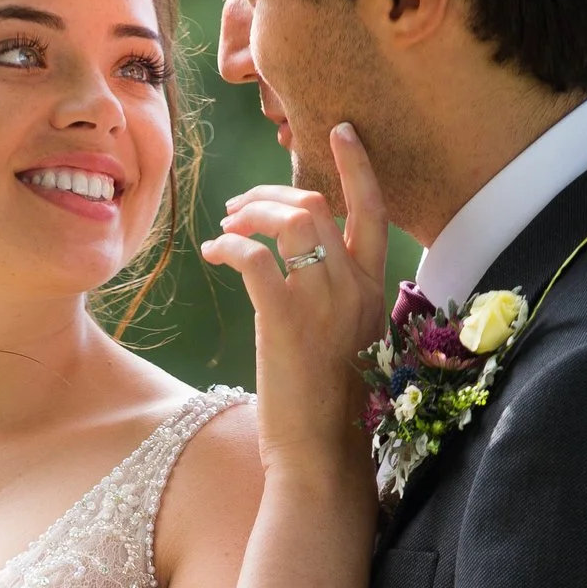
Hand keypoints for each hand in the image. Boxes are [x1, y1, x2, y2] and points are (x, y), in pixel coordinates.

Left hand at [202, 123, 387, 477]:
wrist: (323, 456)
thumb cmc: (332, 410)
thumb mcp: (349, 343)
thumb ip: (339, 302)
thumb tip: (304, 273)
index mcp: (375, 292)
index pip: (374, 211)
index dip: (357, 165)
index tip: (338, 131)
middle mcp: (355, 288)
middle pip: (320, 203)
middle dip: (274, 191)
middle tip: (242, 204)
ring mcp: (322, 302)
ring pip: (292, 218)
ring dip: (252, 212)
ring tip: (226, 226)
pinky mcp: (284, 318)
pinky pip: (254, 256)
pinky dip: (228, 245)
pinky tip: (212, 254)